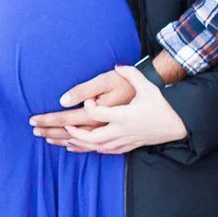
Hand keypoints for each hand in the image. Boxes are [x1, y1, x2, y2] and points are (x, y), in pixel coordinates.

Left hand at [29, 65, 188, 154]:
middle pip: (85, 135)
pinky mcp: (124, 146)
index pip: (94, 114)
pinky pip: (100, 151)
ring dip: (68, 142)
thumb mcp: (146, 86)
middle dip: (61, 131)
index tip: (77, 105)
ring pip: (90, 145)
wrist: (176, 123)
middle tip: (41, 128)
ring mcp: (121, 140)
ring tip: (48, 138)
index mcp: (122, 115)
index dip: (83, 108)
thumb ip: (130, 74)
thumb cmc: (160, 102)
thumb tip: (117, 66)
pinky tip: (71, 147)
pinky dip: (84, 149)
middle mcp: (119, 130)